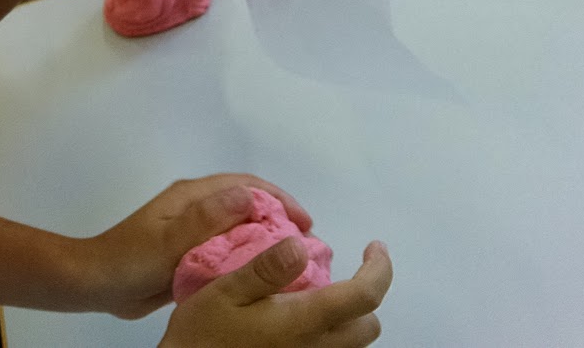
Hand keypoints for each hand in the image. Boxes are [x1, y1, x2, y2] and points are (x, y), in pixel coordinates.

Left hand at [71, 175, 313, 318]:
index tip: (305, 221)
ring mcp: (193, 230)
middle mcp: (196, 208)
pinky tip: (263, 275)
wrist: (97, 284)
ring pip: (240, 228)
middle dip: (280, 218)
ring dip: (267, 239)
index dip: (279, 198)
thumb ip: (206, 219)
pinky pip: (228, 249)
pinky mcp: (191, 253)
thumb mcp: (170, 240)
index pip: (246, 186)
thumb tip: (246, 196)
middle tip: (308, 243)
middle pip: (247, 204)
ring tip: (294, 260)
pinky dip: (248, 257)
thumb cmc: (131, 259)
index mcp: (192, 196)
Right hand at [159, 239, 391, 347]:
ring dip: (349, 319)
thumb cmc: (204, 334)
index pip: (365, 296)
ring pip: (354, 345)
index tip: (374, 246)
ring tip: (318, 296)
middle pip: (368, 326)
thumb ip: (265, 269)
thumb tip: (300, 245)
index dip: (380, 268)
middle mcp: (316, 347)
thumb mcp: (224, 291)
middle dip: (364, 296)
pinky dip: (331, 335)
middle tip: (340, 275)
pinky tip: (300, 322)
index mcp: (303, 321)